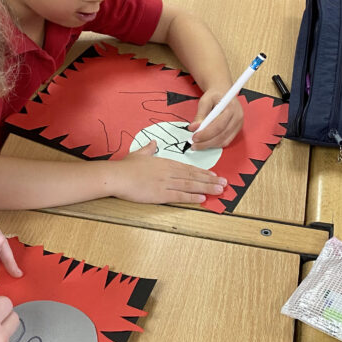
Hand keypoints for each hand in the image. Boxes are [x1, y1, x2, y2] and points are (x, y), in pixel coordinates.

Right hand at [108, 141, 226, 203]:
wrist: (117, 176)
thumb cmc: (126, 166)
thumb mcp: (138, 154)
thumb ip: (148, 149)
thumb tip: (153, 143)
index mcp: (165, 163)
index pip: (188, 168)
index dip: (202, 172)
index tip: (214, 175)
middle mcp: (169, 172)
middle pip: (193, 176)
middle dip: (210, 180)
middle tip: (224, 183)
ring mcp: (165, 183)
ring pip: (190, 185)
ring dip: (206, 188)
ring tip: (219, 190)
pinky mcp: (160, 195)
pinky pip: (179, 196)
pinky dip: (192, 197)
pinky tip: (202, 199)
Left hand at [190, 92, 242, 148]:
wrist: (224, 93)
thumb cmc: (215, 95)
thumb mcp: (204, 100)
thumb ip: (200, 114)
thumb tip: (193, 128)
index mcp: (231, 108)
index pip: (219, 126)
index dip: (206, 134)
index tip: (194, 137)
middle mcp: (237, 117)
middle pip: (222, 135)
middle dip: (206, 142)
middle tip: (194, 144)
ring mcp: (238, 125)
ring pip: (224, 140)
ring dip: (209, 145)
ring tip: (197, 145)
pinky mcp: (236, 130)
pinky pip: (226, 141)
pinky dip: (215, 144)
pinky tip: (206, 143)